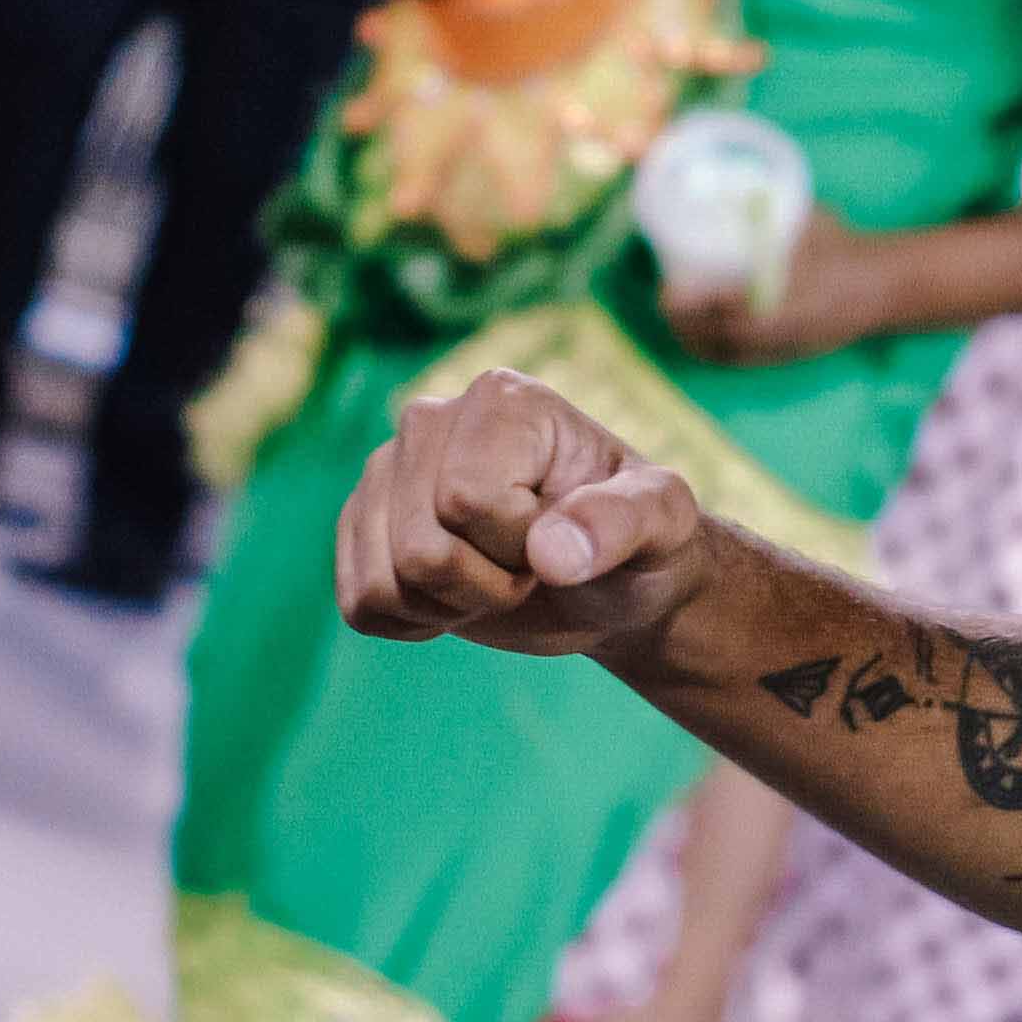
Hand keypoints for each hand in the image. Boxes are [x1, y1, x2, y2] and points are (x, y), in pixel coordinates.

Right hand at [334, 368, 713, 669]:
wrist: (611, 584)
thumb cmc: (643, 544)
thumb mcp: (663, 528)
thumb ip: (623, 524)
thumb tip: (550, 552)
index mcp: (501, 399)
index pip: (465, 498)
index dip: (517, 544)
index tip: (561, 537)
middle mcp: (429, 420)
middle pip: (420, 548)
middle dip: (486, 584)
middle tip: (532, 566)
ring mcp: (386, 471)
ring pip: (383, 581)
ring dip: (450, 607)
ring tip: (496, 576)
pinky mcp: (364, 524)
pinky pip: (358, 604)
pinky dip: (413, 622)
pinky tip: (458, 597)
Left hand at [651, 217, 927, 367]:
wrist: (885, 286)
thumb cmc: (845, 249)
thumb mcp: (809, 221)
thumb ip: (773, 208)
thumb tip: (734, 184)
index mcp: (781, 302)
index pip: (720, 312)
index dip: (687, 306)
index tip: (668, 288)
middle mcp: (778, 333)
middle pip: (713, 339)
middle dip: (682, 323)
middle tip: (666, 296)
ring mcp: (782, 349)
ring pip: (724, 355)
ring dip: (694, 340)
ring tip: (677, 317)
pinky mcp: (788, 356)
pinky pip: (741, 362)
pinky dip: (716, 352)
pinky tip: (703, 340)